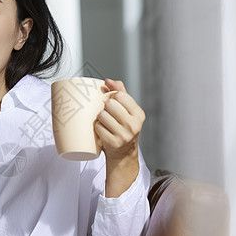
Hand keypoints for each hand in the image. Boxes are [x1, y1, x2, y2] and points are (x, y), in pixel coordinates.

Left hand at [94, 79, 145, 196]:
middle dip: (105, 108)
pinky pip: (98, 127)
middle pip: (110, 104)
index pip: (120, 96)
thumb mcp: (127, 111)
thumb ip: (120, 93)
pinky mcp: (113, 143)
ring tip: (104, 123)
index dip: (112, 97)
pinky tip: (101, 130)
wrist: (123, 154)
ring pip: (102, 115)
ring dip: (99, 118)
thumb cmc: (123, 129)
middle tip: (106, 114)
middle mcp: (134, 124)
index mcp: (138, 114)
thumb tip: (108, 80)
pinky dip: (97, 128)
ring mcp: (124, 135)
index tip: (111, 103)